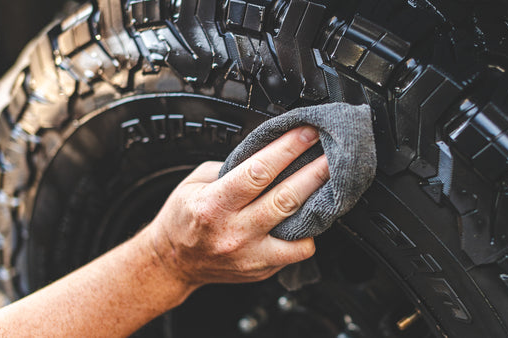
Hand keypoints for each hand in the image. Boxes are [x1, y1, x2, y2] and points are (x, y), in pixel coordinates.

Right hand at [147, 126, 328, 287]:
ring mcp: (250, 255)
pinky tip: (308, 218)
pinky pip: (296, 251)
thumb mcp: (195, 183)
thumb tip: (269, 153)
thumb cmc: (183, 219)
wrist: (174, 262)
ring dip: (320, 205)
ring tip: (332, 185)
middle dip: (314, 172)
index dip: (287, 149)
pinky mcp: (261, 269)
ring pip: (299, 231)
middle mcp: (234, 232)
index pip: (258, 171)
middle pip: (286, 199)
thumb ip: (232, 169)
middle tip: (333, 154)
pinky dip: (307, 234)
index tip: (306, 133)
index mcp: (213, 204)